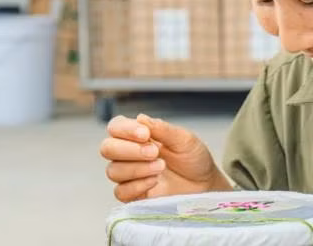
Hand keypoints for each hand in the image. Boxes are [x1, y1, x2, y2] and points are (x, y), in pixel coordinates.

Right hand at [100, 114, 230, 201]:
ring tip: (161, 167)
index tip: (146, 134)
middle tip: (155, 152)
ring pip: (113, 170)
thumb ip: (162, 129)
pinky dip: (137, 185)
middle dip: (129, 150)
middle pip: (107, 148)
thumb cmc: (194, 158)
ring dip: (137, 168)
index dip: (125, 129)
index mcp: (138, 136)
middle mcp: (129, 154)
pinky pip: (121, 191)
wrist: (205, 184)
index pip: (116, 127)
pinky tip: (154, 182)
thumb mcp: (184, 139)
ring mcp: (130, 175)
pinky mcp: (134, 195)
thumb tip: (141, 117)